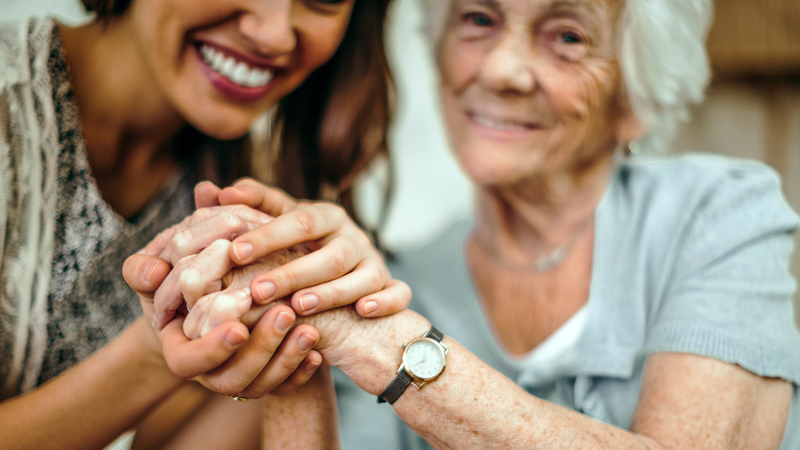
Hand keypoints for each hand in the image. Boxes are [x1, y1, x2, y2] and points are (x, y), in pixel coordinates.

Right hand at [124, 206, 322, 397]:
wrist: (213, 297)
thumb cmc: (181, 279)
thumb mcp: (161, 271)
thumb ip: (145, 270)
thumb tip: (153, 271)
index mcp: (180, 350)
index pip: (188, 362)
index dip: (212, 349)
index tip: (239, 327)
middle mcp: (209, 373)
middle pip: (231, 379)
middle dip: (260, 349)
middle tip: (285, 313)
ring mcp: (240, 378)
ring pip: (260, 386)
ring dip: (285, 359)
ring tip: (308, 329)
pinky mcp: (267, 377)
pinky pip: (285, 388)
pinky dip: (301, 372)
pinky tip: (318, 353)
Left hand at [194, 179, 410, 317]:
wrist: (345, 281)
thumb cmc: (299, 250)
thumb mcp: (275, 227)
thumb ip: (244, 210)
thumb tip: (205, 189)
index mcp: (325, 216)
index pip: (298, 219)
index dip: (268, 235)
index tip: (233, 251)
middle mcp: (353, 237)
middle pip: (329, 252)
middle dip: (293, 271)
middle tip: (257, 290)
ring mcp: (375, 262)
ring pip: (362, 274)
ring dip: (332, 290)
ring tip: (300, 305)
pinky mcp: (391, 287)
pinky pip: (398, 293)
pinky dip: (386, 300)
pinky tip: (364, 311)